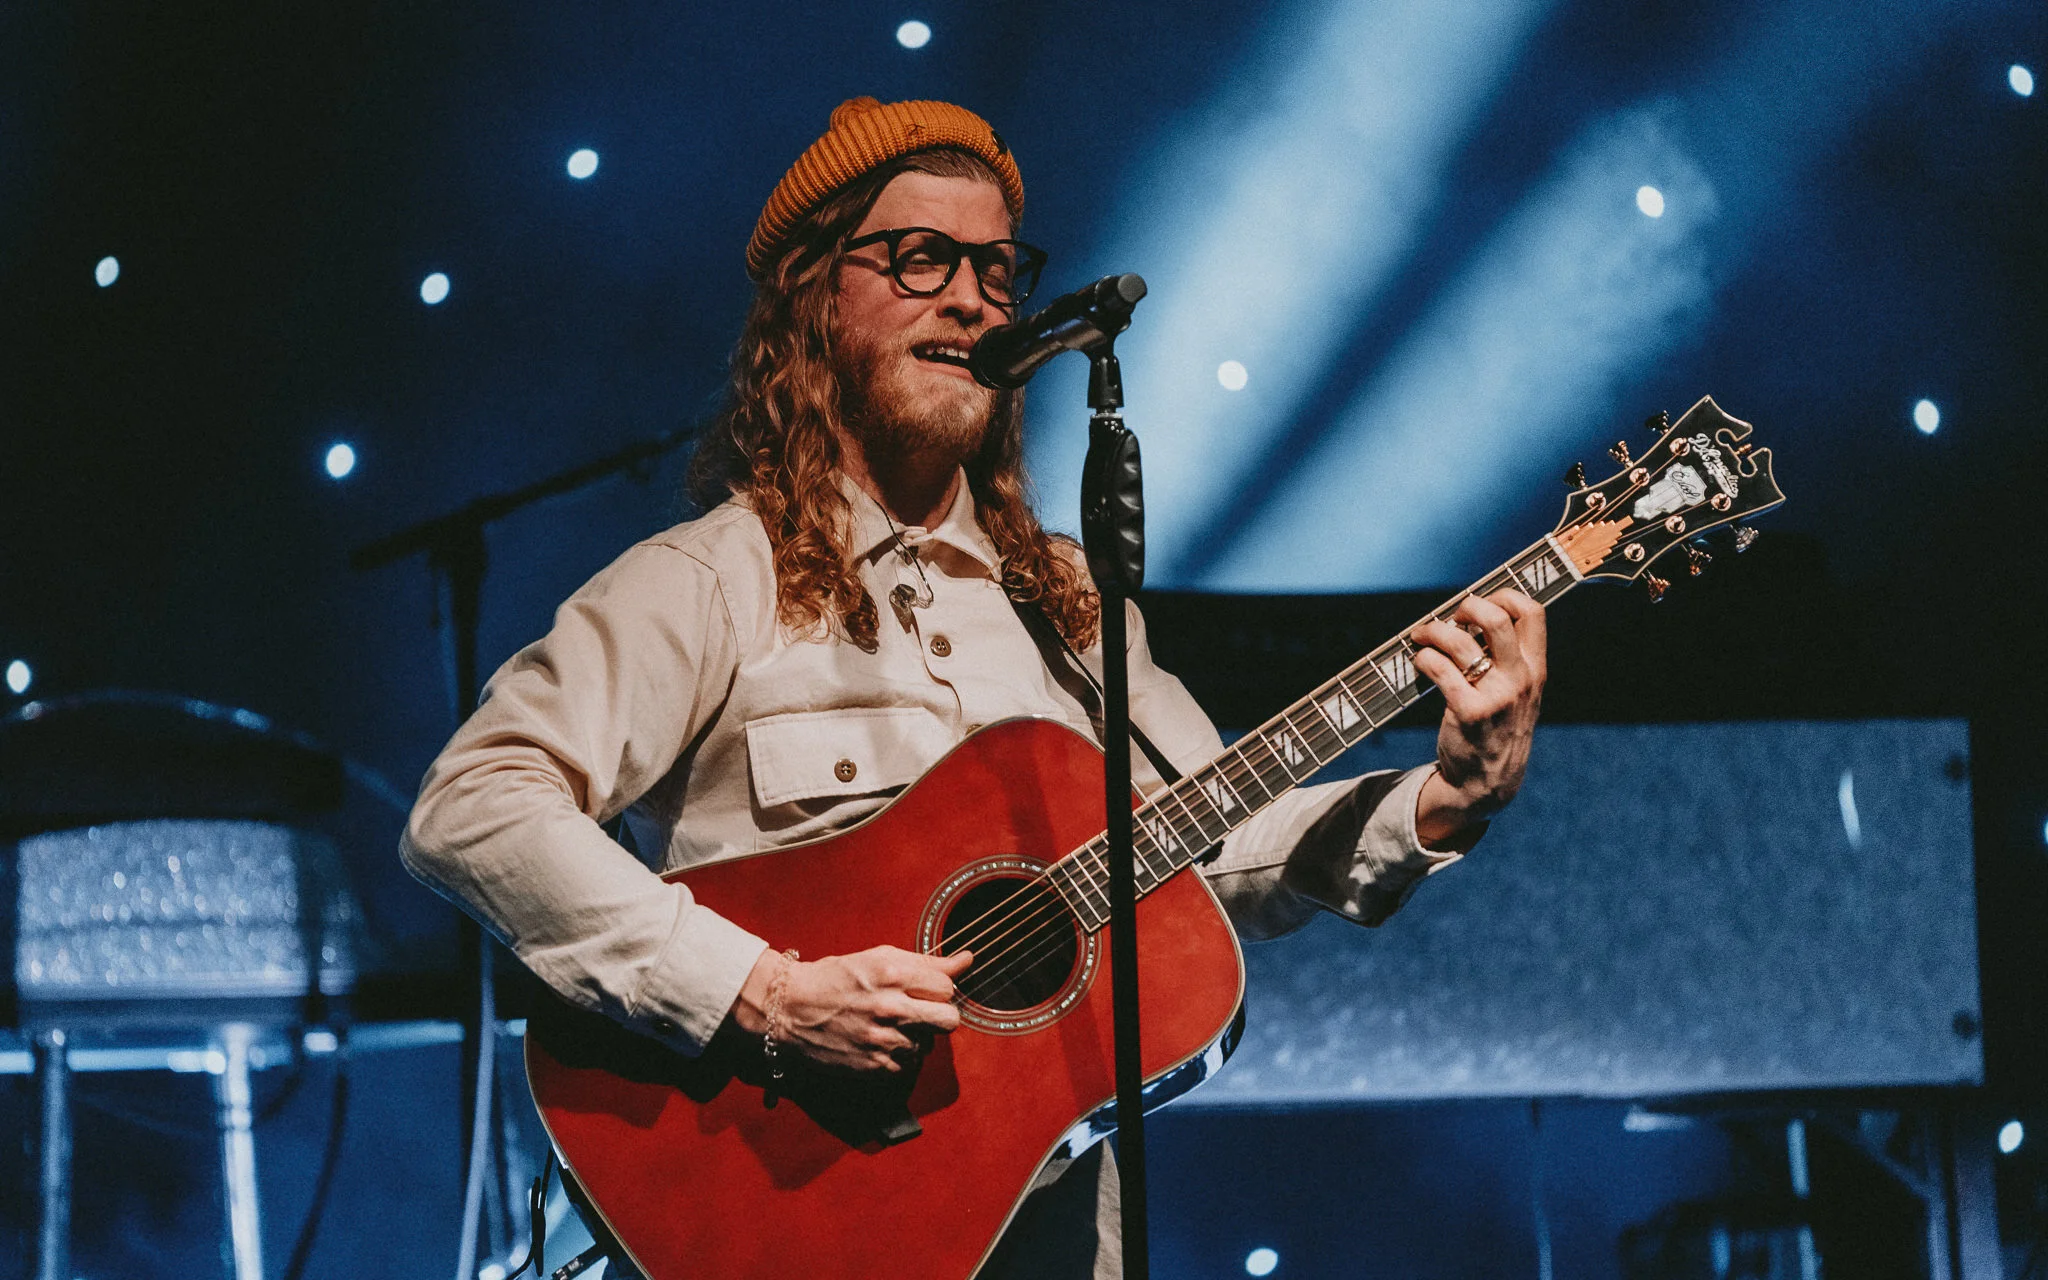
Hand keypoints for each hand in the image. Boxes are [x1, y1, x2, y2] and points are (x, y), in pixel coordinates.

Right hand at [733, 944, 971, 1073]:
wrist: (790, 1009)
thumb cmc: (836, 978)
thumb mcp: (878, 958)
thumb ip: (926, 962)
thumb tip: (967, 960)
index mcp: (893, 975)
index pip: (947, 988)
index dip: (938, 990)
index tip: (924, 991)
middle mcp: (890, 1008)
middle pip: (949, 1021)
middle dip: (940, 1017)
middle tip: (921, 1013)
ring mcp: (882, 1040)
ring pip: (928, 1045)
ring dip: (915, 1037)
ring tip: (889, 1026)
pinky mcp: (873, 1066)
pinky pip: (907, 1066)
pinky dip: (898, 1056)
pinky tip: (879, 1042)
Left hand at [1407, 589, 1546, 847]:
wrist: (1486, 783)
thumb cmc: (1496, 729)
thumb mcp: (1518, 694)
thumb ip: (1507, 659)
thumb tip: (1474, 615)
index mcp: (1535, 670)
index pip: (1533, 612)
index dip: (1504, 595)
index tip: (1479, 604)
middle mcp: (1520, 680)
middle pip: (1498, 618)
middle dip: (1467, 606)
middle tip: (1451, 616)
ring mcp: (1495, 697)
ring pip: (1460, 641)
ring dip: (1433, 631)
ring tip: (1422, 636)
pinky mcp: (1467, 712)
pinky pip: (1440, 668)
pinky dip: (1423, 657)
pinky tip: (1420, 662)